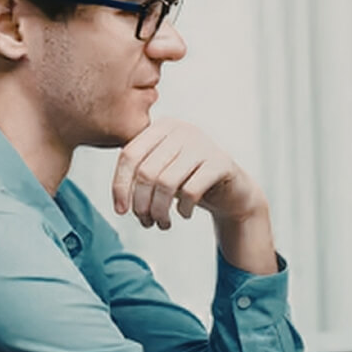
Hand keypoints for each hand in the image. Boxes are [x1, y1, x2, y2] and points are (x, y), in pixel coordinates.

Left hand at [111, 119, 267, 228]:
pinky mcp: (221, 163)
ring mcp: (203, 144)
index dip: (120, 185)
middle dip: (142, 204)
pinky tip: (184, 214)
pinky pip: (191, 191)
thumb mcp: (161, 172)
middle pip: (146, 172)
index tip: (120, 211)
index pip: (129, 154)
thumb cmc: (189, 181)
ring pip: (167, 183)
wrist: (232, 191)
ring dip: (160, 211)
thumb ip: (139, 173)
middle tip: (146, 222)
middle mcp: (182, 130)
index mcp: (162, 127)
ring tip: (162, 224)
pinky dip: (184, 209)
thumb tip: (120, 199)